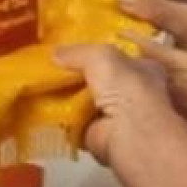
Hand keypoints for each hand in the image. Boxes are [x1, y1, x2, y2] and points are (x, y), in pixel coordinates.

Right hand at [52, 40, 179, 165]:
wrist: (129, 135)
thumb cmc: (127, 89)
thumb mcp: (102, 56)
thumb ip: (79, 52)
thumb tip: (56, 53)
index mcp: (143, 70)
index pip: (119, 58)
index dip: (97, 53)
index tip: (72, 50)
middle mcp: (132, 93)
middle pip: (99, 80)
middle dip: (77, 76)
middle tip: (52, 67)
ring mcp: (116, 117)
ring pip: (86, 102)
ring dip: (67, 98)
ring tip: (43, 85)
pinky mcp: (98, 135)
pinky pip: (75, 123)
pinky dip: (61, 119)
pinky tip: (46, 108)